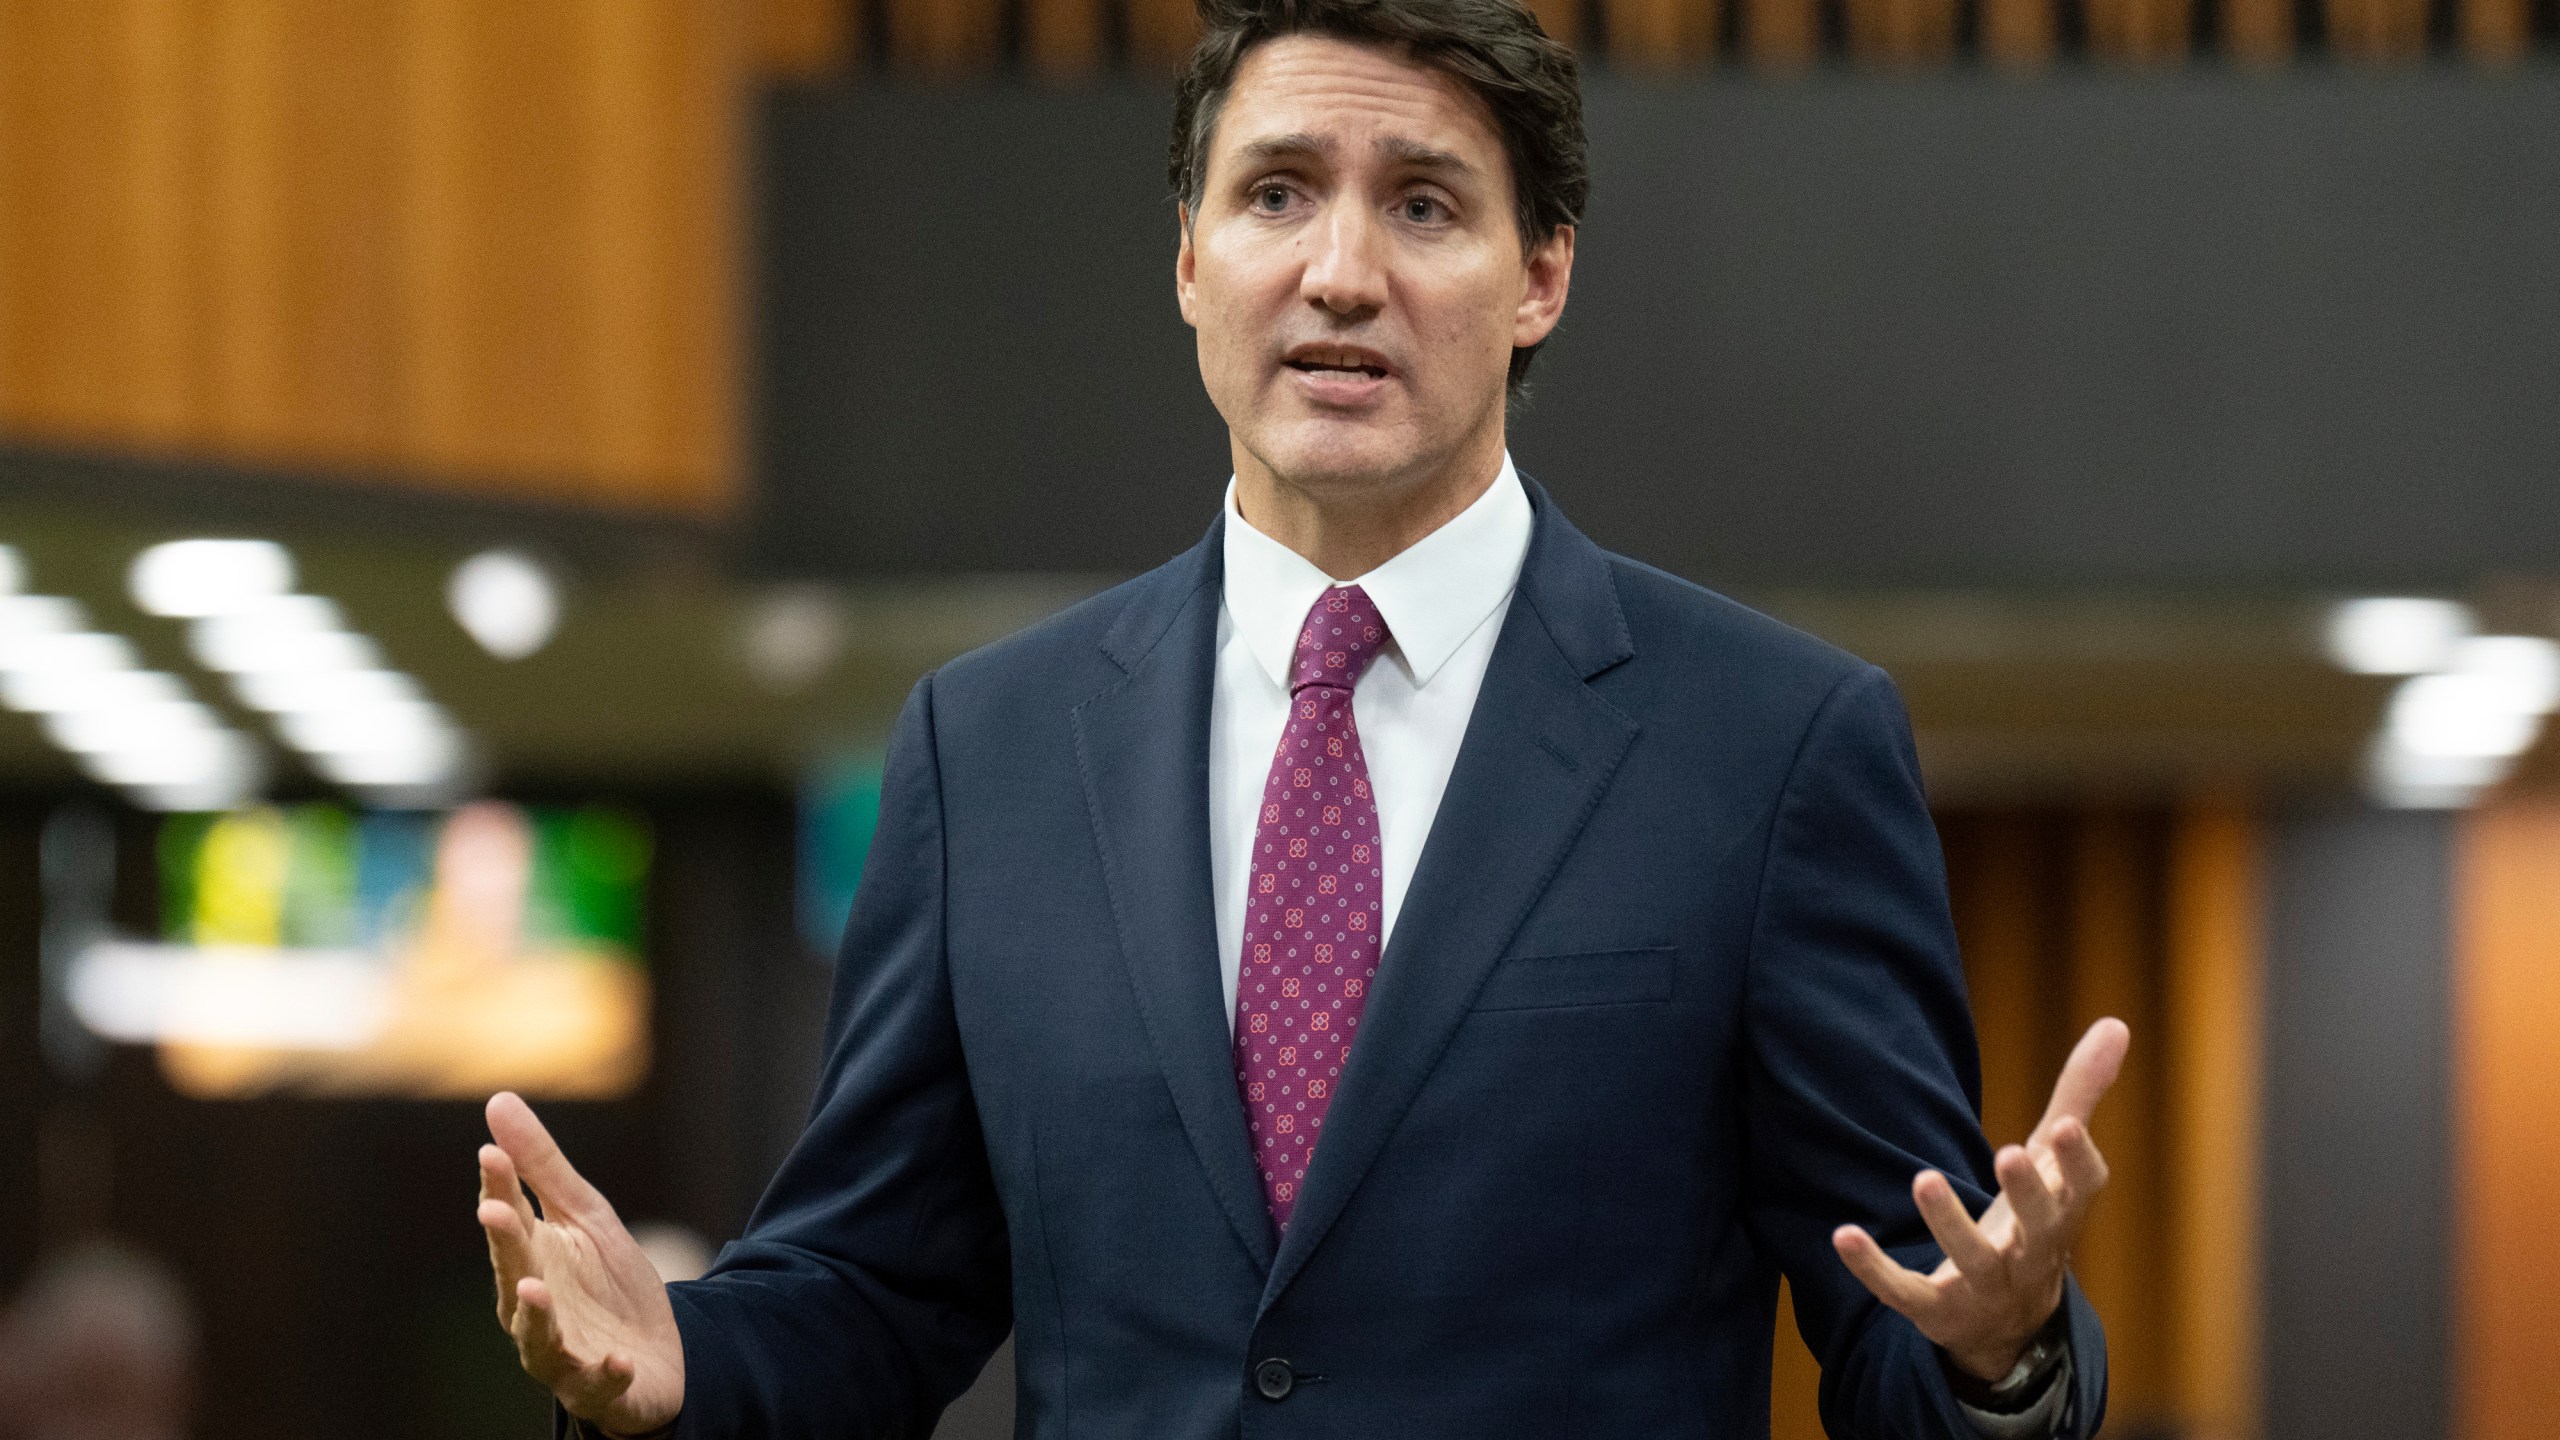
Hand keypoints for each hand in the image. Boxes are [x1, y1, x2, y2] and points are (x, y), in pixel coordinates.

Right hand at [477, 1091, 685, 1433]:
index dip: (499, 1187)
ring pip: (539, 1339)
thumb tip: (497, 1101)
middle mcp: (534, 1309)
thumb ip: (542, 1168)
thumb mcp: (585, 1217)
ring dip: (536, 1316)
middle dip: (505, 1244)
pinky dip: (606, 1373)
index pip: (510, 1219)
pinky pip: (598, 1384)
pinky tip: (619, 1360)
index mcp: (530, 1260)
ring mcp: (562, 1352)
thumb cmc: (608, 1283)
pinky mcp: (599, 1386)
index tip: (490, 1154)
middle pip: (514, 1272)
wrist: (658, 1352)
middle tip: (495, 1210)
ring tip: (534, 1288)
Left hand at [1832, 1017, 2128, 1382]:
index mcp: (2063, 1215)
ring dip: (1949, 1223)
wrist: (2012, 1324)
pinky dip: (1874, 1268)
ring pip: (1972, 1260)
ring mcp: (1984, 1287)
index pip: (2082, 1190)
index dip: (2078, 1161)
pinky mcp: (1936, 1310)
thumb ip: (2079, 1095)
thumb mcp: (2054, 1161)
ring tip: (1924, 1177)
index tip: (2066, 1126)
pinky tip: (1844, 1233)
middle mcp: (2031, 1255)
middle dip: (2025, 1192)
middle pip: (2038, 1228)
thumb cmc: (2034, 1220)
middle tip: (2009, 1152)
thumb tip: (2116, 1023)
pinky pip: (1904, 1293)